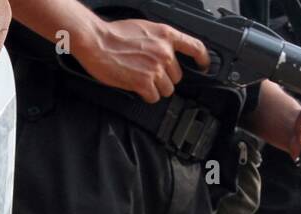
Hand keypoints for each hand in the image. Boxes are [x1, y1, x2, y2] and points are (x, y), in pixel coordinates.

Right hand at [76, 18, 208, 102]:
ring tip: (140, 79)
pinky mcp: (145, 82)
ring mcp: (156, 68)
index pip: (195, 47)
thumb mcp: (144, 28)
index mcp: (165, 35)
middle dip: (165, 78)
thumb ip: (159, 41)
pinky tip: (136, 87)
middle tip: (148, 73)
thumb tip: (166, 52)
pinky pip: (154, 97)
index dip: (203, 59)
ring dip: (155, 88)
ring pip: (166, 89)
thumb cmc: (113, 34)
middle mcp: (164, 52)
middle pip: (177, 76)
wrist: (96, 41)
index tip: (204, 66)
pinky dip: (146, 95)